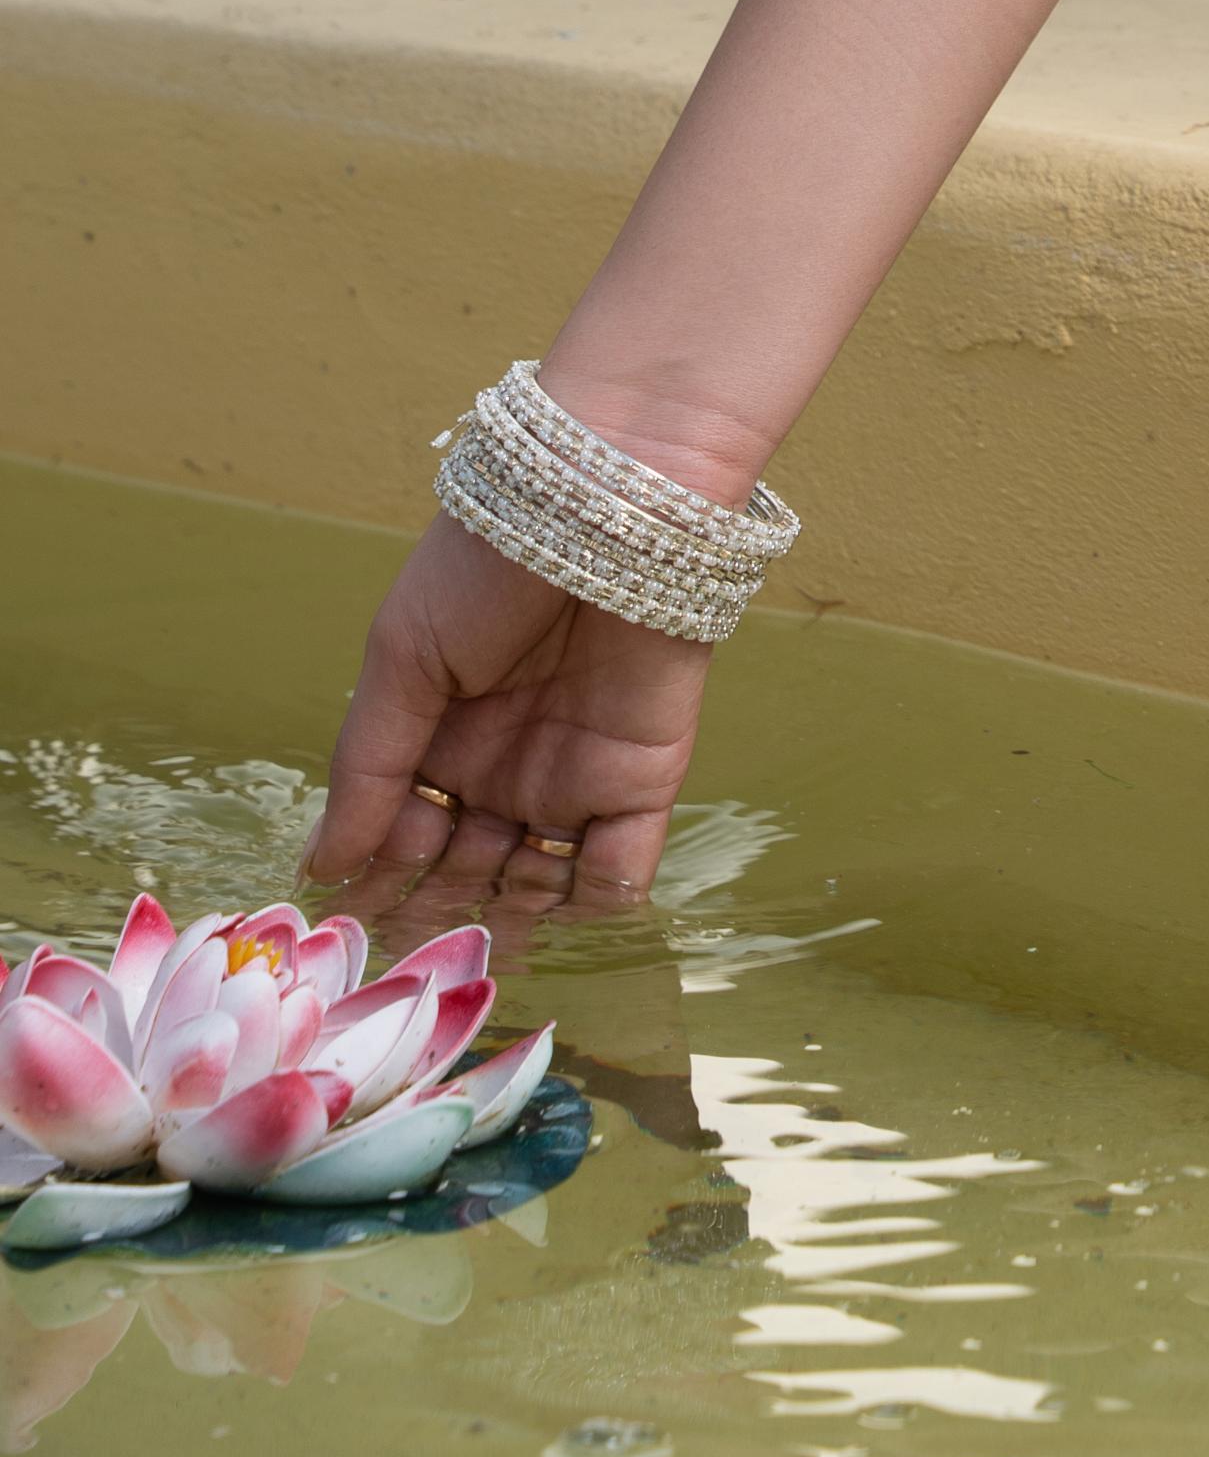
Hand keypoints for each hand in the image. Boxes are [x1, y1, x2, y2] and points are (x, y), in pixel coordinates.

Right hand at [308, 519, 708, 920]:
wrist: (605, 504)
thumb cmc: (488, 565)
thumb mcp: (401, 657)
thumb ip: (366, 767)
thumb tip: (317, 867)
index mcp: (441, 736)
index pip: (404, 837)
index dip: (379, 881)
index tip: (353, 922)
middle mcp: (505, 768)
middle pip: (466, 871)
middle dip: (439, 913)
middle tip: (415, 951)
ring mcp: (575, 777)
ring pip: (537, 884)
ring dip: (509, 922)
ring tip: (478, 952)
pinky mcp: (644, 778)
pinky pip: (621, 866)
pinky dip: (594, 902)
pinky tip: (555, 913)